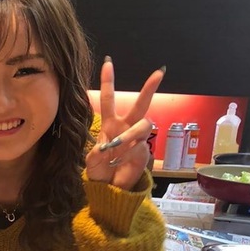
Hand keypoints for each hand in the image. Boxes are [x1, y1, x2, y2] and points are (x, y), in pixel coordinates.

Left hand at [85, 57, 163, 189]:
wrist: (109, 188)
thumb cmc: (99, 171)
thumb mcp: (90, 162)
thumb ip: (94, 154)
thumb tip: (104, 147)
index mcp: (110, 124)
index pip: (109, 99)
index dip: (108, 81)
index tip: (108, 62)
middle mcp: (126, 127)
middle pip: (140, 104)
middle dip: (149, 88)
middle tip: (159, 73)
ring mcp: (137, 139)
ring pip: (143, 124)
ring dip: (130, 133)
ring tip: (117, 145)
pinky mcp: (144, 152)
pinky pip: (139, 146)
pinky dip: (128, 152)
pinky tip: (118, 160)